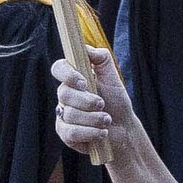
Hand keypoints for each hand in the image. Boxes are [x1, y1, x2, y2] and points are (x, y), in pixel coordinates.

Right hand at [51, 41, 136, 167]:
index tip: (84, 82)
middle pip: (64, 94)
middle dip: (88, 101)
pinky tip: (102, 133)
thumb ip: (101, 59)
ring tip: (107, 120)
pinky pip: (70, 133)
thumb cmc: (116, 101)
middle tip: (103, 104)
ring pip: (70, 115)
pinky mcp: (65, 134)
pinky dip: (90, 133)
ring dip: (94, 119)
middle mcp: (64, 96)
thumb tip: (87, 49)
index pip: (59, 68)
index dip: (68, 75)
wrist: (123, 128)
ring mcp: (62, 115)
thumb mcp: (112, 77)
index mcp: (73, 79)